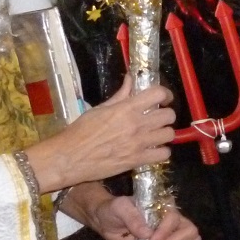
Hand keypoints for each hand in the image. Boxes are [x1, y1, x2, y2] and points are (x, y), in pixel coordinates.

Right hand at [25, 74, 174, 190]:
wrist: (69, 157)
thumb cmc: (81, 131)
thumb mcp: (99, 109)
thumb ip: (120, 95)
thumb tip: (130, 79)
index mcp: (126, 109)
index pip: (158, 94)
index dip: (166, 94)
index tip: (164, 98)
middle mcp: (136, 125)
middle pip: (169, 115)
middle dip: (166, 114)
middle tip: (157, 118)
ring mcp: (139, 144)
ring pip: (169, 134)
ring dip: (164, 133)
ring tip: (155, 134)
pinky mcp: (137, 161)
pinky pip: (164, 154)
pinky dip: (161, 151)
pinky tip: (153, 150)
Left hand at [83, 193, 199, 239]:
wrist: (107, 222)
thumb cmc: (113, 211)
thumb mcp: (119, 209)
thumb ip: (132, 218)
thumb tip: (147, 233)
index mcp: (162, 205)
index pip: (173, 219)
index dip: (165, 233)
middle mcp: (172, 217)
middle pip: (189, 231)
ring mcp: (173, 231)